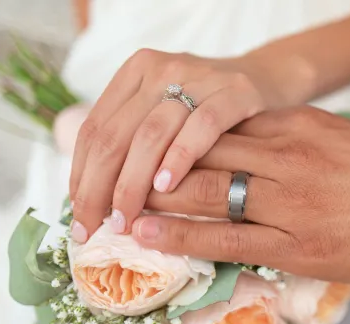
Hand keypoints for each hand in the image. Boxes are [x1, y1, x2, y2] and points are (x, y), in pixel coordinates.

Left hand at [69, 49, 293, 242]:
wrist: (270, 81)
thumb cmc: (211, 111)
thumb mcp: (167, 115)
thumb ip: (134, 142)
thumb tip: (93, 200)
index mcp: (136, 73)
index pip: (94, 130)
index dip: (81, 177)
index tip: (80, 217)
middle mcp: (161, 70)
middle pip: (115, 135)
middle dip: (99, 188)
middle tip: (95, 229)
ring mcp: (199, 77)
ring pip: (150, 135)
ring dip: (132, 183)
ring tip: (125, 219)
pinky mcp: (235, 91)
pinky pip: (201, 127)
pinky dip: (179, 159)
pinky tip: (166, 187)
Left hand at [129, 106, 349, 283]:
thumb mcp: (344, 138)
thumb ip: (297, 139)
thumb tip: (254, 146)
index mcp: (299, 125)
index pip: (222, 126)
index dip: (177, 137)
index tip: (148, 146)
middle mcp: (288, 156)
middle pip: (203, 153)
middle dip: (155, 165)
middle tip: (115, 173)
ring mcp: (291, 201)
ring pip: (207, 192)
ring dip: (156, 198)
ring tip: (116, 205)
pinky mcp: (298, 243)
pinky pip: (227, 238)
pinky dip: (181, 236)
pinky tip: (148, 235)